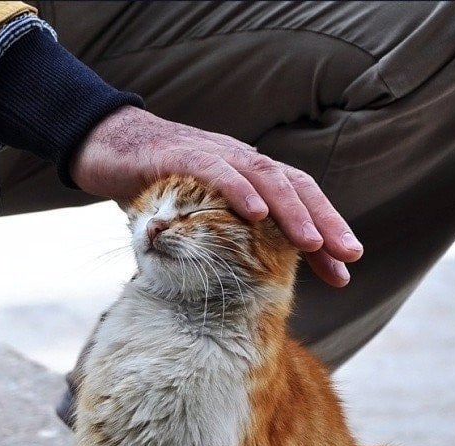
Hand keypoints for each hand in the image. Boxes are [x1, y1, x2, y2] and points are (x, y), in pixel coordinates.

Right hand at [70, 106, 361, 286]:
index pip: (298, 202)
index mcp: (249, 178)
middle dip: (325, 222)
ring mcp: (215, 154)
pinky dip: (240, 191)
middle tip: (348, 256)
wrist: (106, 147)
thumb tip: (235, 289)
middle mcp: (241, 161)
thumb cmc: (151, 186)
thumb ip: (217, 242)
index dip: (324, 234)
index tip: (343, 273)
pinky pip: (218, 171)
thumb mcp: (192, 219)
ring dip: (292, 211)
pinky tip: (258, 214)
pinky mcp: (182, 155)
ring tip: (313, 243)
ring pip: (266, 178)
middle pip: (296, 187)